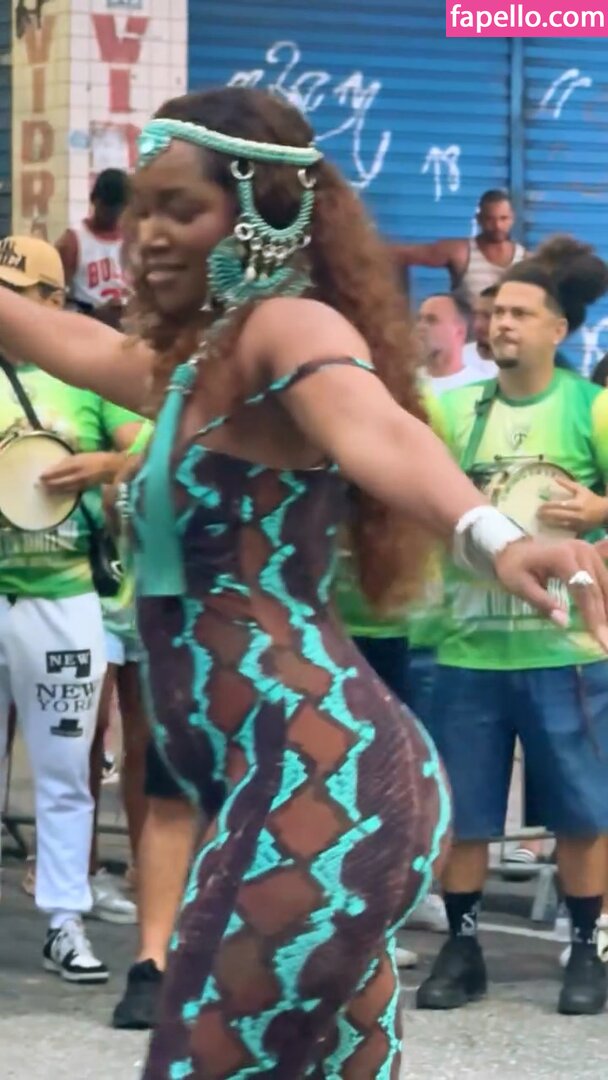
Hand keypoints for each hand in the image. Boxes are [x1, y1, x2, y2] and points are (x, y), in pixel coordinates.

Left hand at [41, 451, 120, 492]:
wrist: (113, 467)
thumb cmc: (97, 458)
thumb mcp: (82, 455)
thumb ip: (69, 460)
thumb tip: (56, 467)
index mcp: (77, 463)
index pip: (59, 470)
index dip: (49, 474)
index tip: (40, 476)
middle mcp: (78, 474)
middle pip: (60, 481)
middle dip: (50, 484)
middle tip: (40, 486)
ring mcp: (82, 482)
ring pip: (65, 487)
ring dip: (55, 490)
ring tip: (47, 491)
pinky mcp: (86, 488)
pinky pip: (72, 490)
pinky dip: (64, 491)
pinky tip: (60, 492)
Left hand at [494, 536, 607, 650]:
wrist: (512, 546)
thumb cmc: (513, 567)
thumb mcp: (520, 586)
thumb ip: (542, 602)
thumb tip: (564, 622)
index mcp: (563, 557)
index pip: (584, 590)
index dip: (593, 615)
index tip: (599, 637)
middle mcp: (581, 551)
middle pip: (597, 589)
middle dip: (603, 617)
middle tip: (606, 641)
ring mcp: (588, 551)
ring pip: (605, 584)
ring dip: (607, 608)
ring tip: (606, 631)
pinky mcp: (591, 554)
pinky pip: (604, 578)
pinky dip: (606, 596)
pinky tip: (606, 614)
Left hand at [537, 477, 607, 532]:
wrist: (604, 512)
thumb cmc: (591, 499)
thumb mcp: (580, 489)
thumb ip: (567, 484)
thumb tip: (554, 478)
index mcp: (576, 504)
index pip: (559, 505)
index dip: (548, 506)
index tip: (539, 506)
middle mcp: (576, 515)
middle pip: (557, 516)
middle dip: (545, 515)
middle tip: (536, 514)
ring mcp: (577, 524)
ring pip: (559, 525)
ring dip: (548, 523)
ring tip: (539, 520)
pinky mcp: (578, 530)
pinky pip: (564, 530)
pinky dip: (555, 528)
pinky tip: (548, 527)